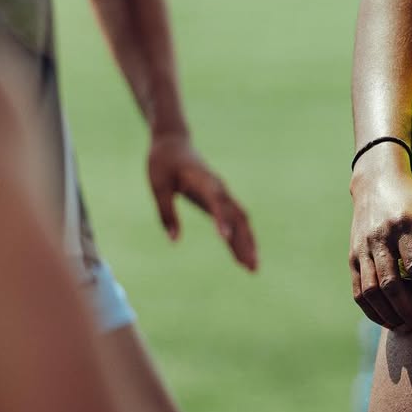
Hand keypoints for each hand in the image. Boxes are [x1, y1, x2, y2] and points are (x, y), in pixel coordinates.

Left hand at [147, 135, 257, 270]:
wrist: (173, 143)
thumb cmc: (163, 163)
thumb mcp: (158, 185)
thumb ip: (166, 212)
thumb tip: (175, 241)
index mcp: (203, 180)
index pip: (216, 201)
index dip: (222, 219)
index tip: (225, 239)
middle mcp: (218, 187)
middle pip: (237, 215)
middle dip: (245, 240)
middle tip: (251, 265)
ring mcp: (222, 193)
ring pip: (240, 220)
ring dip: (248, 242)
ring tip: (253, 268)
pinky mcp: (219, 200)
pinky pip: (234, 220)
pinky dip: (240, 238)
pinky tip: (241, 256)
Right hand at [349, 151, 411, 335]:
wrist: (376, 182)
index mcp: (404, 224)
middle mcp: (380, 237)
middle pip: (391, 283)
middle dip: (410, 311)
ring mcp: (362, 248)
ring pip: (371, 290)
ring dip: (389, 315)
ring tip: (408, 328)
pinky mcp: (352, 256)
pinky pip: (358, 290)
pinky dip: (372, 310)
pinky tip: (388, 320)